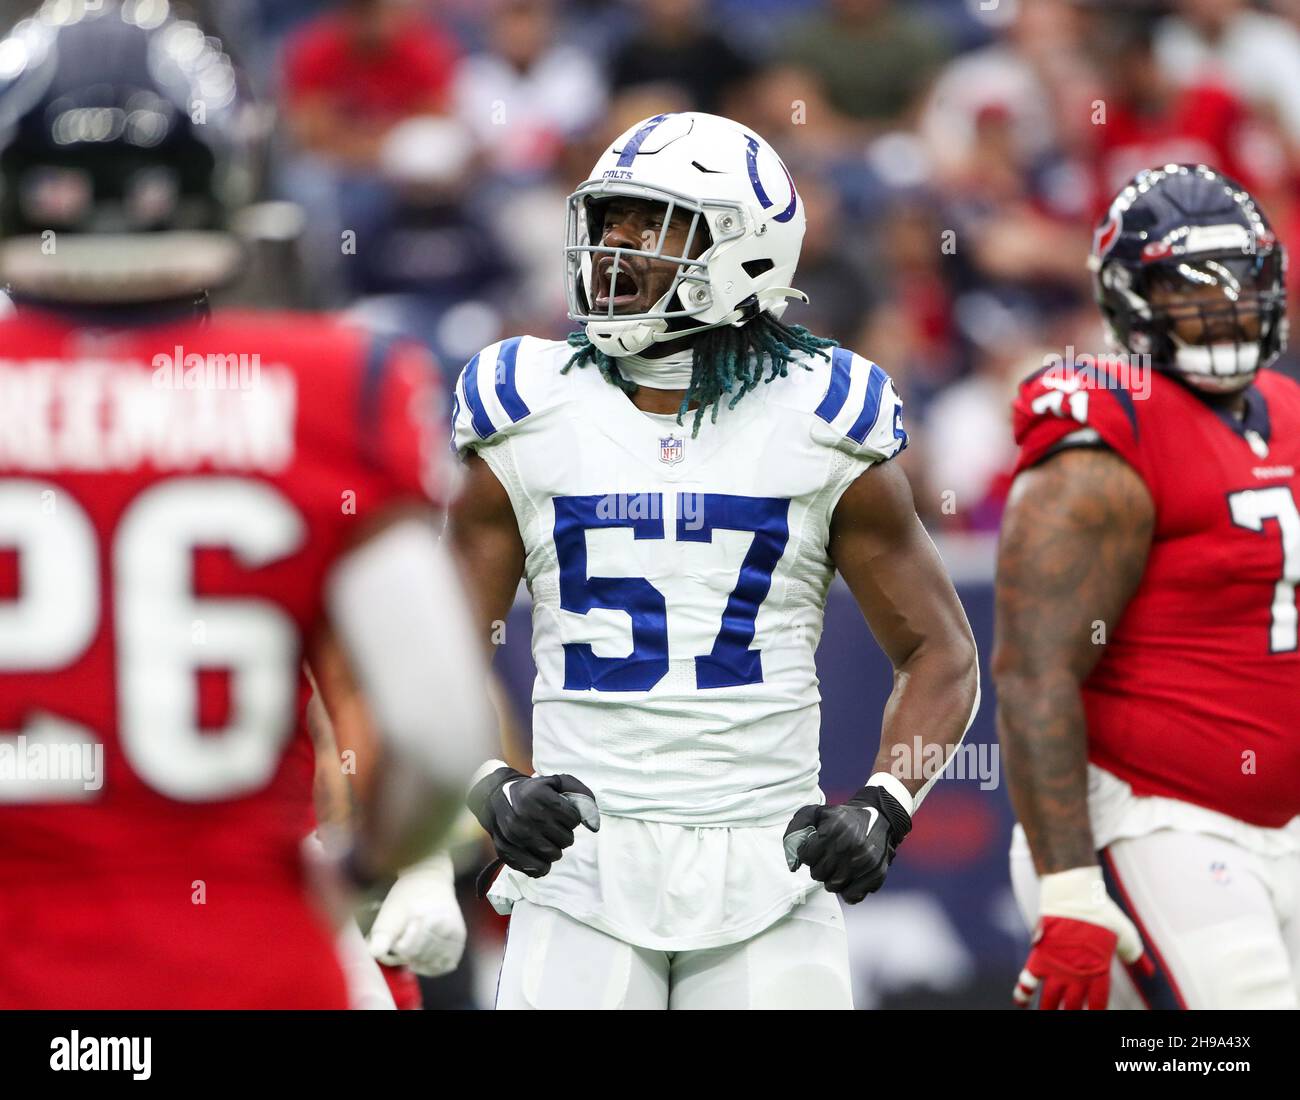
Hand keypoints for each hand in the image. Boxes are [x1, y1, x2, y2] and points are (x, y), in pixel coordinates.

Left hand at [367, 851, 466, 977]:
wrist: (430, 879)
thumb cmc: (408, 895)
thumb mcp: (390, 911)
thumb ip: (382, 934)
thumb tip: (374, 953)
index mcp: (432, 919)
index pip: (408, 951)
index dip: (397, 947)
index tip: (397, 933)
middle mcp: (449, 928)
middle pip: (420, 957)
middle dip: (407, 954)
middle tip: (403, 938)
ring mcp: (457, 935)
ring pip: (433, 963)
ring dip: (419, 960)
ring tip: (412, 945)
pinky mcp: (460, 940)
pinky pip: (446, 964)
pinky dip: (433, 966)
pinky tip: (422, 960)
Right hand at [467, 765, 599, 877]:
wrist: (495, 798)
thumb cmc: (532, 791)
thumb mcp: (556, 782)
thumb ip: (580, 794)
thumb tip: (594, 825)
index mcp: (540, 797)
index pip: (574, 819)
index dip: (572, 818)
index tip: (561, 814)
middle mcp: (526, 817)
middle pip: (566, 839)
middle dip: (564, 834)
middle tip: (554, 827)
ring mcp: (516, 836)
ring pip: (554, 855)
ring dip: (555, 848)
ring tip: (547, 839)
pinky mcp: (508, 851)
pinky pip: (538, 869)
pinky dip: (543, 865)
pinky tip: (540, 854)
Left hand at [783, 782, 911, 903]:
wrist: (879, 816)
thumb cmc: (842, 818)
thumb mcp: (816, 813)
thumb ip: (796, 830)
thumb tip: (792, 864)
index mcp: (833, 830)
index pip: (806, 856)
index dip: (807, 853)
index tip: (815, 847)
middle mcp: (850, 846)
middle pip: (818, 874)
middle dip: (818, 866)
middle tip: (826, 857)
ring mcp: (864, 862)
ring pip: (832, 886)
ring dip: (831, 878)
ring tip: (837, 866)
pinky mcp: (876, 874)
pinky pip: (851, 896)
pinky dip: (847, 890)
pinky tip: (849, 877)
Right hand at [1014, 865, 1152, 1009]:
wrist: (1074, 893)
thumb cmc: (1102, 912)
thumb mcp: (1126, 935)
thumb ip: (1136, 957)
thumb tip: (1150, 972)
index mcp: (1099, 971)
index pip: (1098, 1002)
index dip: (1096, 1012)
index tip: (1093, 1016)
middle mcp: (1077, 974)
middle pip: (1073, 1006)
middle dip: (1071, 1014)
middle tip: (1068, 1017)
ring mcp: (1056, 966)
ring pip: (1050, 999)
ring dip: (1049, 1010)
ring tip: (1047, 1015)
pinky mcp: (1039, 956)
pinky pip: (1027, 980)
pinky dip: (1021, 993)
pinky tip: (1020, 1003)